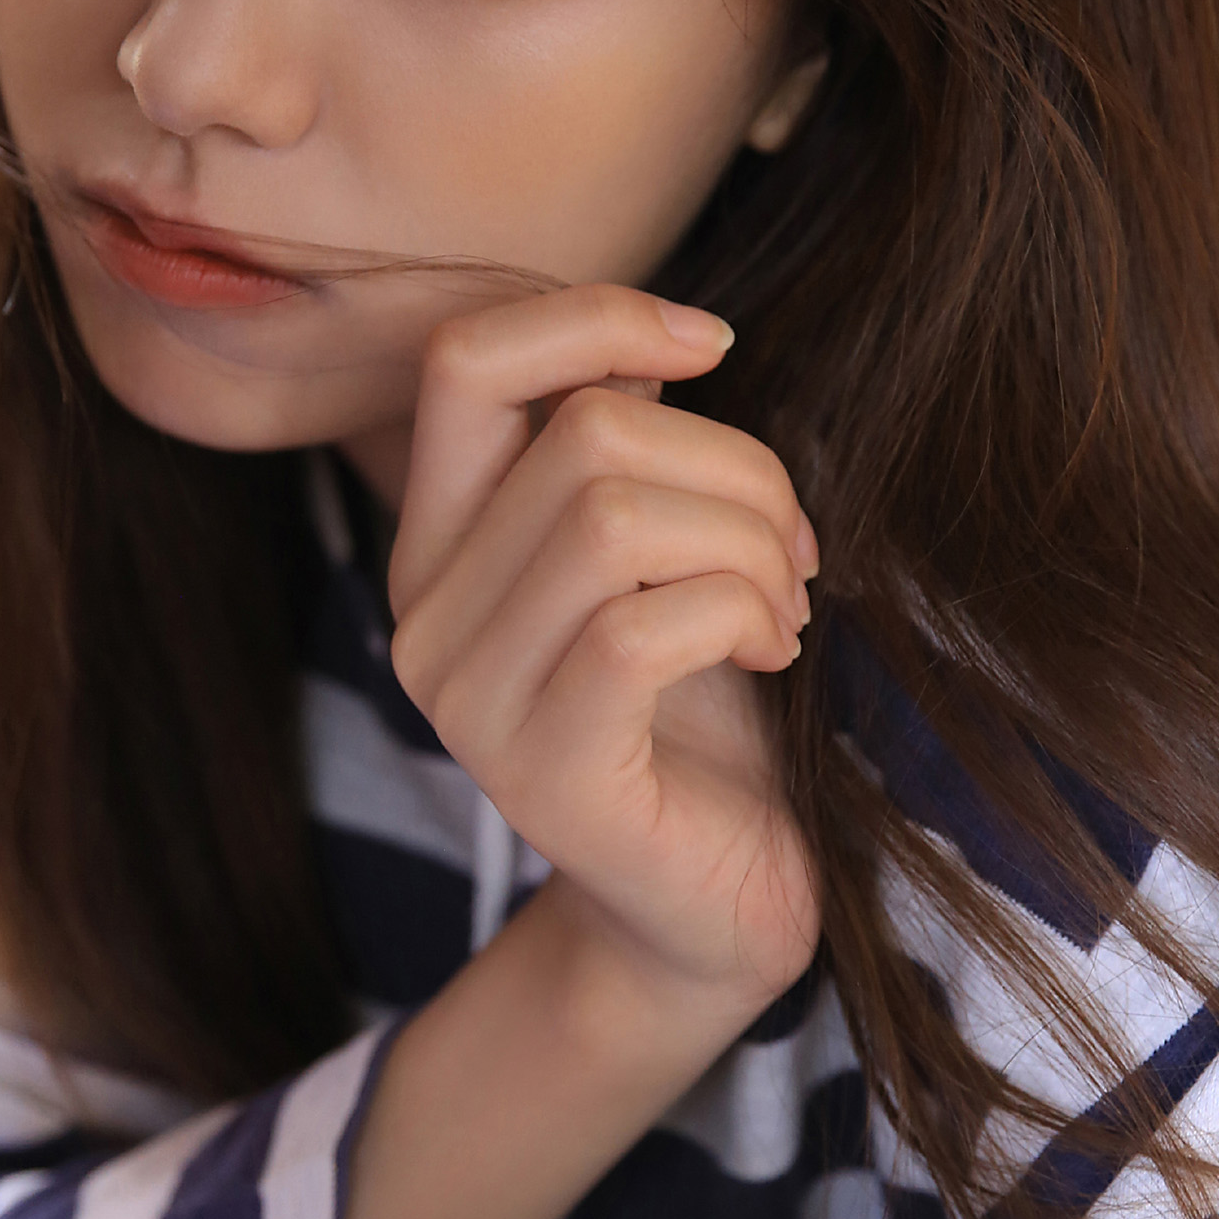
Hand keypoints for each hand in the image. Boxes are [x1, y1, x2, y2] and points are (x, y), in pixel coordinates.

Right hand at [386, 282, 820, 1017]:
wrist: (721, 901)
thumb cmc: (706, 711)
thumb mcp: (667, 550)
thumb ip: (634, 449)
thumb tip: (659, 336)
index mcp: (440, 541)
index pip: (465, 358)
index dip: (598, 317)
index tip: (715, 346)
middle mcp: (423, 614)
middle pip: (584, 432)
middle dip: (735, 467)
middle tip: (795, 552)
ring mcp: (469, 701)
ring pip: (612, 517)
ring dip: (748, 543)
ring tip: (784, 607)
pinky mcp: (541, 774)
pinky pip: (643, 626)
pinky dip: (738, 614)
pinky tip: (770, 653)